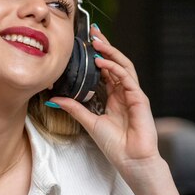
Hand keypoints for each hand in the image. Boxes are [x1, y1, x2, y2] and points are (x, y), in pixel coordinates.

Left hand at [49, 25, 159, 175]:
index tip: (86, 43)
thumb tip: (55, 98)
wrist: (132, 161)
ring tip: (97, 42)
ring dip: (110, 53)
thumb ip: (75, 108)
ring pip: (124, 66)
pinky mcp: (140, 99)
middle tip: (93, 32)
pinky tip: (103, 63)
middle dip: (105, 46)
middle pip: (116, 63)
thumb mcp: (89, 122)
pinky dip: (115, 69)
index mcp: (115, 97)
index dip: (98, 55)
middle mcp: (125, 93)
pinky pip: (128, 79)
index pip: (106, 70)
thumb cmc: (116, 145)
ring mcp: (133, 95)